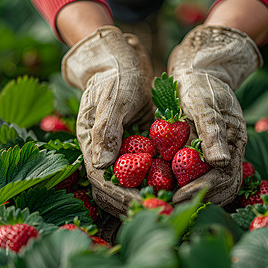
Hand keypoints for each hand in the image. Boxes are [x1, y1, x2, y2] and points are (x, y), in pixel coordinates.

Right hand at [62, 26, 153, 215]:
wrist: (122, 60)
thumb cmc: (115, 76)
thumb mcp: (112, 100)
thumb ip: (106, 131)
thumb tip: (100, 166)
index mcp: (91, 144)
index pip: (102, 181)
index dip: (123, 197)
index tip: (148, 203)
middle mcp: (103, 152)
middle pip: (114, 189)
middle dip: (136, 201)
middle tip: (164, 208)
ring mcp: (118, 151)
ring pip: (129, 183)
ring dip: (147, 194)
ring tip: (172, 200)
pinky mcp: (134, 146)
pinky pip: (144, 170)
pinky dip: (157, 179)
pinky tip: (176, 183)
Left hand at [167, 25, 261, 205]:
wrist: (198, 74)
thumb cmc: (199, 85)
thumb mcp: (203, 104)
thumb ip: (212, 130)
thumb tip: (221, 161)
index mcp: (234, 140)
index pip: (224, 175)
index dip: (202, 188)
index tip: (178, 195)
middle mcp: (231, 151)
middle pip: (225, 186)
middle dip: (201, 198)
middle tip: (173, 204)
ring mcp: (222, 153)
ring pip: (219, 185)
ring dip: (199, 197)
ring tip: (173, 201)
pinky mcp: (210, 153)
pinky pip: (207, 176)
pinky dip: (194, 186)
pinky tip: (176, 189)